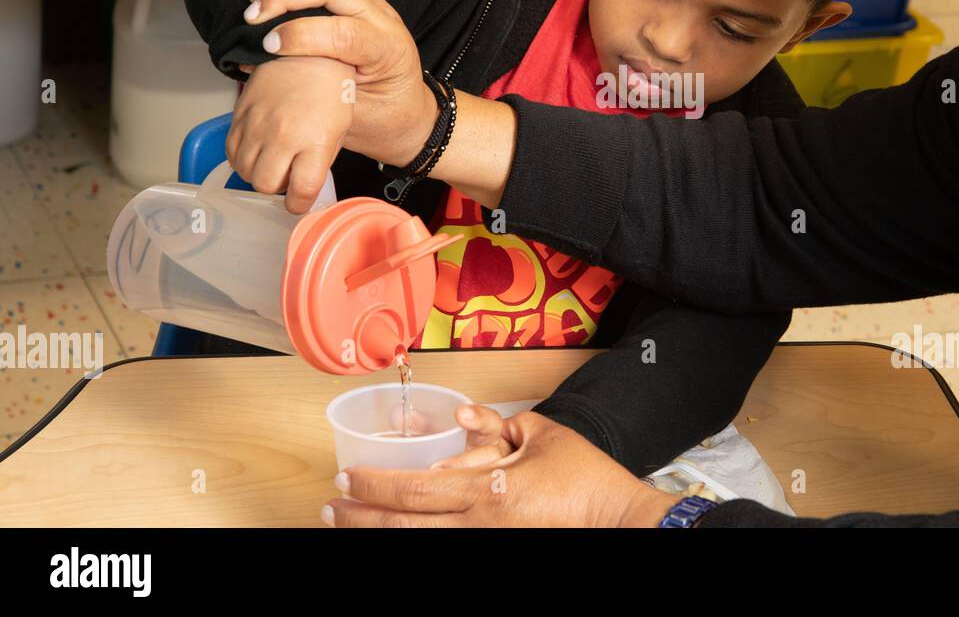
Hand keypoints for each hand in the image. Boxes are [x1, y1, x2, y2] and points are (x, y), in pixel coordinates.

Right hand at [228, 55, 354, 213]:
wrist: (306, 53)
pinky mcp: (240, 115)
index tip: (300, 202)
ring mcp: (257, 125)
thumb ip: (321, 162)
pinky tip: (260, 147)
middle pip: (265, 185)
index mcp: (314, 140)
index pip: (301, 191)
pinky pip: (232, 152)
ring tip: (275, 159)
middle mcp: (283, 135)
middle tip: (288, 176)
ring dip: (259, 172)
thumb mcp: (339, 129)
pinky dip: (243, 157)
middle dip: (276, 188)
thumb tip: (305, 186)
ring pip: (244, 171)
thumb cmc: (329, 90)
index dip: (300, 204)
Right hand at [243, 0, 436, 169]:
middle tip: (252, 16)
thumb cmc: (379, 120)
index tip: (268, 47)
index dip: (301, 35)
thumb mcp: (350, 116)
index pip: (345, 31)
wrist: (405, 114)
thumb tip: (258, 63)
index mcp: (388, 52)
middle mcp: (384, 18)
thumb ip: (312, 90)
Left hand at [322, 407, 679, 527]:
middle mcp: (479, 526)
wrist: (617, 521)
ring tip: (351, 525)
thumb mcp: (542, 436)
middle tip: (330, 510)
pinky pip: (449, 547)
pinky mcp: (499, 551)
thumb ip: (498, 424)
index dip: (374, 486)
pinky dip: (418, 539)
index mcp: (488, 493)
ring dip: (381, 533)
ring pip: (420, 543)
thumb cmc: (586, 480)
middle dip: (361, 518)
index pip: (414, 492)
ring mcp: (488, 545)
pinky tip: (401, 534)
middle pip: (404, 527)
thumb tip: (465, 418)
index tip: (346, 478)